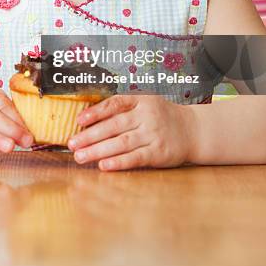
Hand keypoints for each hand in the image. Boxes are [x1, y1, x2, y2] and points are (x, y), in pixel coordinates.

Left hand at [67, 95, 193, 170]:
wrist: (193, 130)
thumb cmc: (161, 117)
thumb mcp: (145, 104)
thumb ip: (122, 109)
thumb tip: (88, 118)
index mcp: (141, 100)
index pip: (115, 103)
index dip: (95, 111)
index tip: (79, 120)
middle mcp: (147, 115)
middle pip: (114, 126)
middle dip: (90, 135)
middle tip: (72, 143)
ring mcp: (153, 134)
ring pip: (121, 142)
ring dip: (98, 150)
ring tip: (80, 156)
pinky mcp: (159, 152)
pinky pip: (135, 157)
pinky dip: (118, 162)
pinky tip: (103, 165)